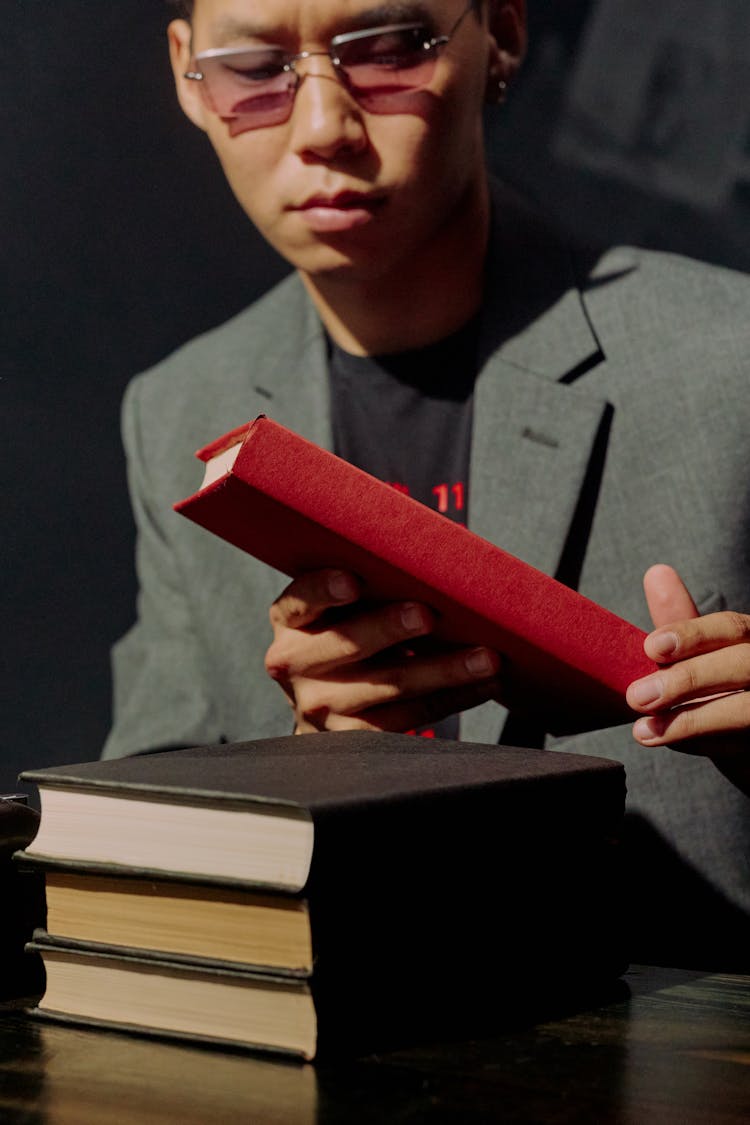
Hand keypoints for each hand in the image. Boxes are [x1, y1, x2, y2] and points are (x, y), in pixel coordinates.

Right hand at [265, 569, 501, 733]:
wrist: (324, 704)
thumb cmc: (347, 633)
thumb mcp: (339, 609)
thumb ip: (368, 586)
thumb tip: (435, 562)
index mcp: (290, 621)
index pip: (301, 600)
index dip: (324, 590)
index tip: (353, 583)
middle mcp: (295, 663)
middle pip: (347, 644)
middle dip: (390, 628)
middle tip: (428, 616)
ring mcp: (320, 705)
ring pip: (389, 685)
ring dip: (444, 670)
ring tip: (486, 657)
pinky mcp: (352, 735)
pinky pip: (410, 718)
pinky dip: (452, 698)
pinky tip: (484, 684)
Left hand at [626, 564, 749, 794]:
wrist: (748, 744)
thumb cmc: (720, 690)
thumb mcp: (701, 655)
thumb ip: (681, 622)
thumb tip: (656, 572)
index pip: (731, 628)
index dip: (692, 635)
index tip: (651, 647)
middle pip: (743, 664)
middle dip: (688, 680)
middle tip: (637, 696)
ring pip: (745, 711)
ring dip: (692, 721)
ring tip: (644, 731)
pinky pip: (744, 743)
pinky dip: (709, 744)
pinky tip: (675, 744)